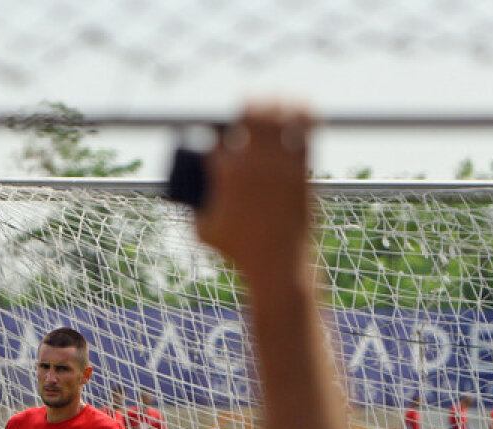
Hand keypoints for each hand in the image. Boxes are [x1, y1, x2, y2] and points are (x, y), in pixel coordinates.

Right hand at [195, 102, 312, 284]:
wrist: (276, 263)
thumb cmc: (236, 251)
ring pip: (279, 119)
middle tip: (246, 106)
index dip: (218, 133)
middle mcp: (254, 163)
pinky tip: (301, 105)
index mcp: (226, 173)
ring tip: (272, 100)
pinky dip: (302, 116)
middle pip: (250, 116)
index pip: (220, 137)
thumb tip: (187, 192)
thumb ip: (192, 207)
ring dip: (274, 104)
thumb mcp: (202, 229)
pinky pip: (304, 133)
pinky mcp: (303, 170)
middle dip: (247, 106)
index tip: (221, 137)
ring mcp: (281, 165)